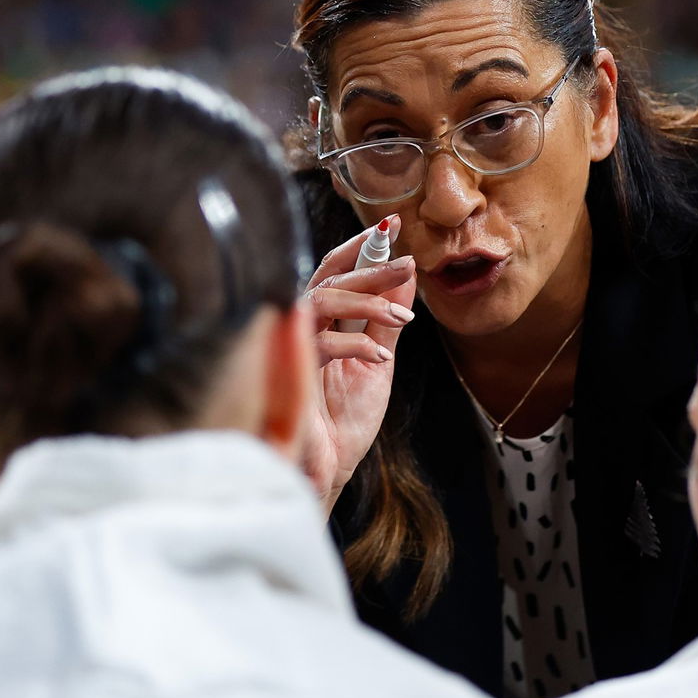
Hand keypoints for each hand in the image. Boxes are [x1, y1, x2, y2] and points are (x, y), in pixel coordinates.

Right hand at [301, 216, 416, 511]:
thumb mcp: (377, 363)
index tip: (391, 224)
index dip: (360, 246)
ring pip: (322, 300)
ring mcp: (293, 348)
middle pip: (328, 278)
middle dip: (369, 266)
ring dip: (365, 301)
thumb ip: (386, 320)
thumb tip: (407, 274)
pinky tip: (381, 355)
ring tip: (403, 316)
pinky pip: (321, 343)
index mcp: (322, 322)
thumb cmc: (343, 420)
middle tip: (407, 261)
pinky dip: (355, 343)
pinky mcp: (290, 375)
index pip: (335, 271)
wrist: (328, 472)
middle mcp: (303, 328)